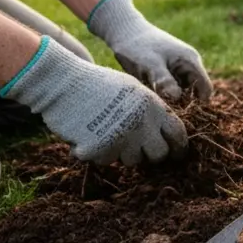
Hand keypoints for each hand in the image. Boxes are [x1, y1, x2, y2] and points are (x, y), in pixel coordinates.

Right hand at [1, 36, 188, 165]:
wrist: (63, 81)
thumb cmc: (98, 84)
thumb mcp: (133, 90)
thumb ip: (151, 111)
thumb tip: (167, 134)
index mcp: (153, 106)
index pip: (178, 134)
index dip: (179, 147)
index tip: (176, 154)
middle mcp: (141, 124)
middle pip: (158, 155)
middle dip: (149, 154)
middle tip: (137, 148)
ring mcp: (121, 138)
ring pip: (131, 161)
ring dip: (121, 152)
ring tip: (106, 132)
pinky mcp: (99, 149)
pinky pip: (104, 161)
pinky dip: (96, 153)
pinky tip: (87, 135)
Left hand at [86, 0, 212, 102]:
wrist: (124, 31)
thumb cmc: (137, 46)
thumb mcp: (150, 64)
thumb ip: (164, 80)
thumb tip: (177, 98)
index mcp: (190, 61)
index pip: (206, 89)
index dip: (198, 104)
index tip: (182, 114)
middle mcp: (189, 65)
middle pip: (195, 92)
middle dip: (183, 103)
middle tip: (165, 109)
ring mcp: (179, 68)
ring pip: (182, 91)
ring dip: (172, 99)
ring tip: (156, 100)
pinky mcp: (169, 71)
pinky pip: (172, 88)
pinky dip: (165, 94)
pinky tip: (152, 94)